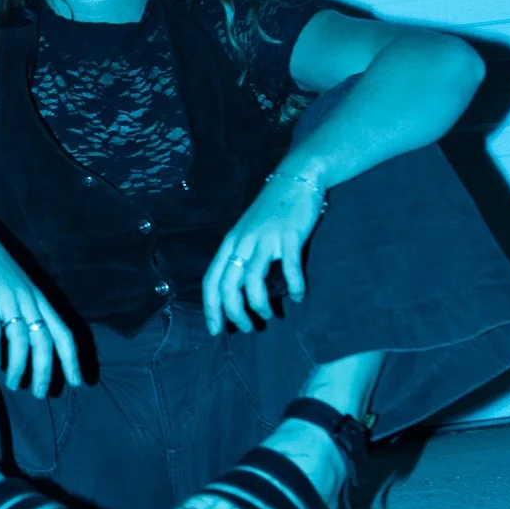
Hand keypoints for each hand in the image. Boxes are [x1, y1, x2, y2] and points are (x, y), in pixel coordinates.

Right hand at [0, 222, 79, 395]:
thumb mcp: (16, 286)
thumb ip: (23, 308)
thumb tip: (26, 340)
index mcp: (38, 298)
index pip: (63, 332)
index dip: (72, 358)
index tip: (78, 382)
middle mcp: (28, 299)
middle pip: (44, 340)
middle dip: (46, 370)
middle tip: (41, 393)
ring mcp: (7, 297)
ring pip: (20, 338)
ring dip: (19, 366)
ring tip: (14, 384)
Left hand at [203, 170, 326, 334]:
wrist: (296, 179)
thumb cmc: (272, 211)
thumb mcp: (247, 232)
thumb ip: (241, 257)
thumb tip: (239, 292)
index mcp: (230, 243)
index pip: (211, 280)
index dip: (211, 308)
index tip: (215, 330)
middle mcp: (243, 242)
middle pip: (228, 285)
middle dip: (234, 313)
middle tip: (247, 328)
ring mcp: (265, 238)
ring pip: (252, 280)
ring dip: (259, 304)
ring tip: (268, 315)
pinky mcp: (289, 235)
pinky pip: (289, 267)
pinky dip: (294, 286)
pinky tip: (298, 296)